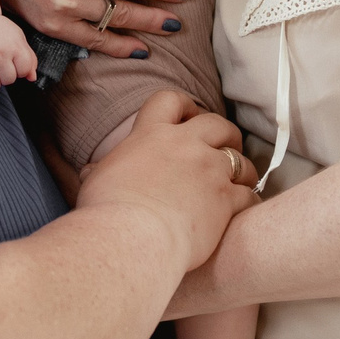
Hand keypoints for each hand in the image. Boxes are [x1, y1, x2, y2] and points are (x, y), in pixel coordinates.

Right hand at [0, 15, 35, 101]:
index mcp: (14, 46)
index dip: (21, 70)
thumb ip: (29, 57)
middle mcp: (0, 55)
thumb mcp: (18, 37)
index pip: (24, 70)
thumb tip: (32, 78)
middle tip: (0, 67)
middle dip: (6, 76)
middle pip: (9, 80)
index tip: (14, 64)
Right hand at [76, 91, 255, 272]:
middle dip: (226, 135)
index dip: (186, 107)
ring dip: (243, 171)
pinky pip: (248, 196)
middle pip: (218, 125)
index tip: (191, 118)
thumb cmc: (106, 211)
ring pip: (241, 161)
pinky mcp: (225, 200)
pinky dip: (247, 202)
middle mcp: (185, 145)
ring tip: (241, 183)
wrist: (131, 237)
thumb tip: (91, 173)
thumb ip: (103, 169)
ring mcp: (209, 171)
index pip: (171, 101)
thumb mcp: (97, 179)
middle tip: (226, 148)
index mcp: (151, 134)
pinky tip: (241, 213)